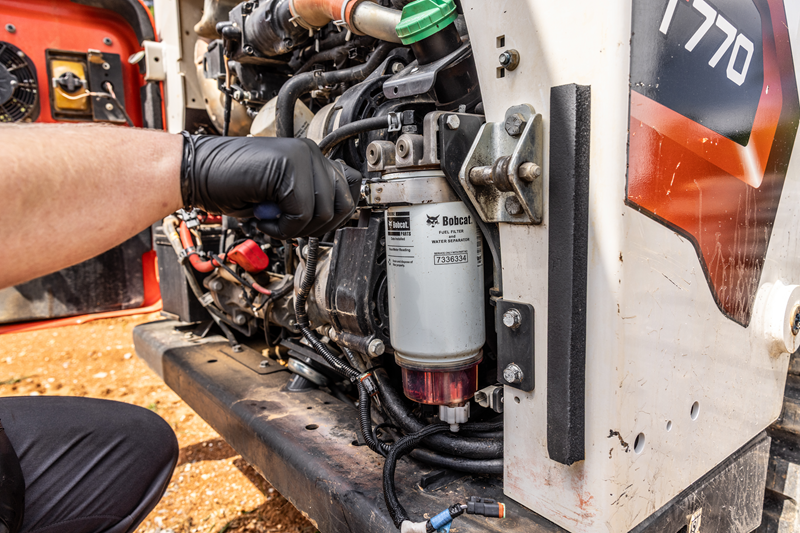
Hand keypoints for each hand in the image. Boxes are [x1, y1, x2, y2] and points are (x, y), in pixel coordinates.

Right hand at [181, 134, 361, 238]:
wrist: (196, 174)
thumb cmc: (232, 185)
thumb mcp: (280, 196)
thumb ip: (310, 200)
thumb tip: (335, 218)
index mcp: (311, 157)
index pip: (349, 191)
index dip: (330, 217)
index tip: (307, 225)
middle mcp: (310, 152)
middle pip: (343, 205)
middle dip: (315, 227)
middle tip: (286, 225)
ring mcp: (302, 156)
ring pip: (324, 212)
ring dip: (295, 229)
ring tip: (270, 219)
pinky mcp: (289, 166)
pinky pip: (302, 213)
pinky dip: (282, 227)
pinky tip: (262, 217)